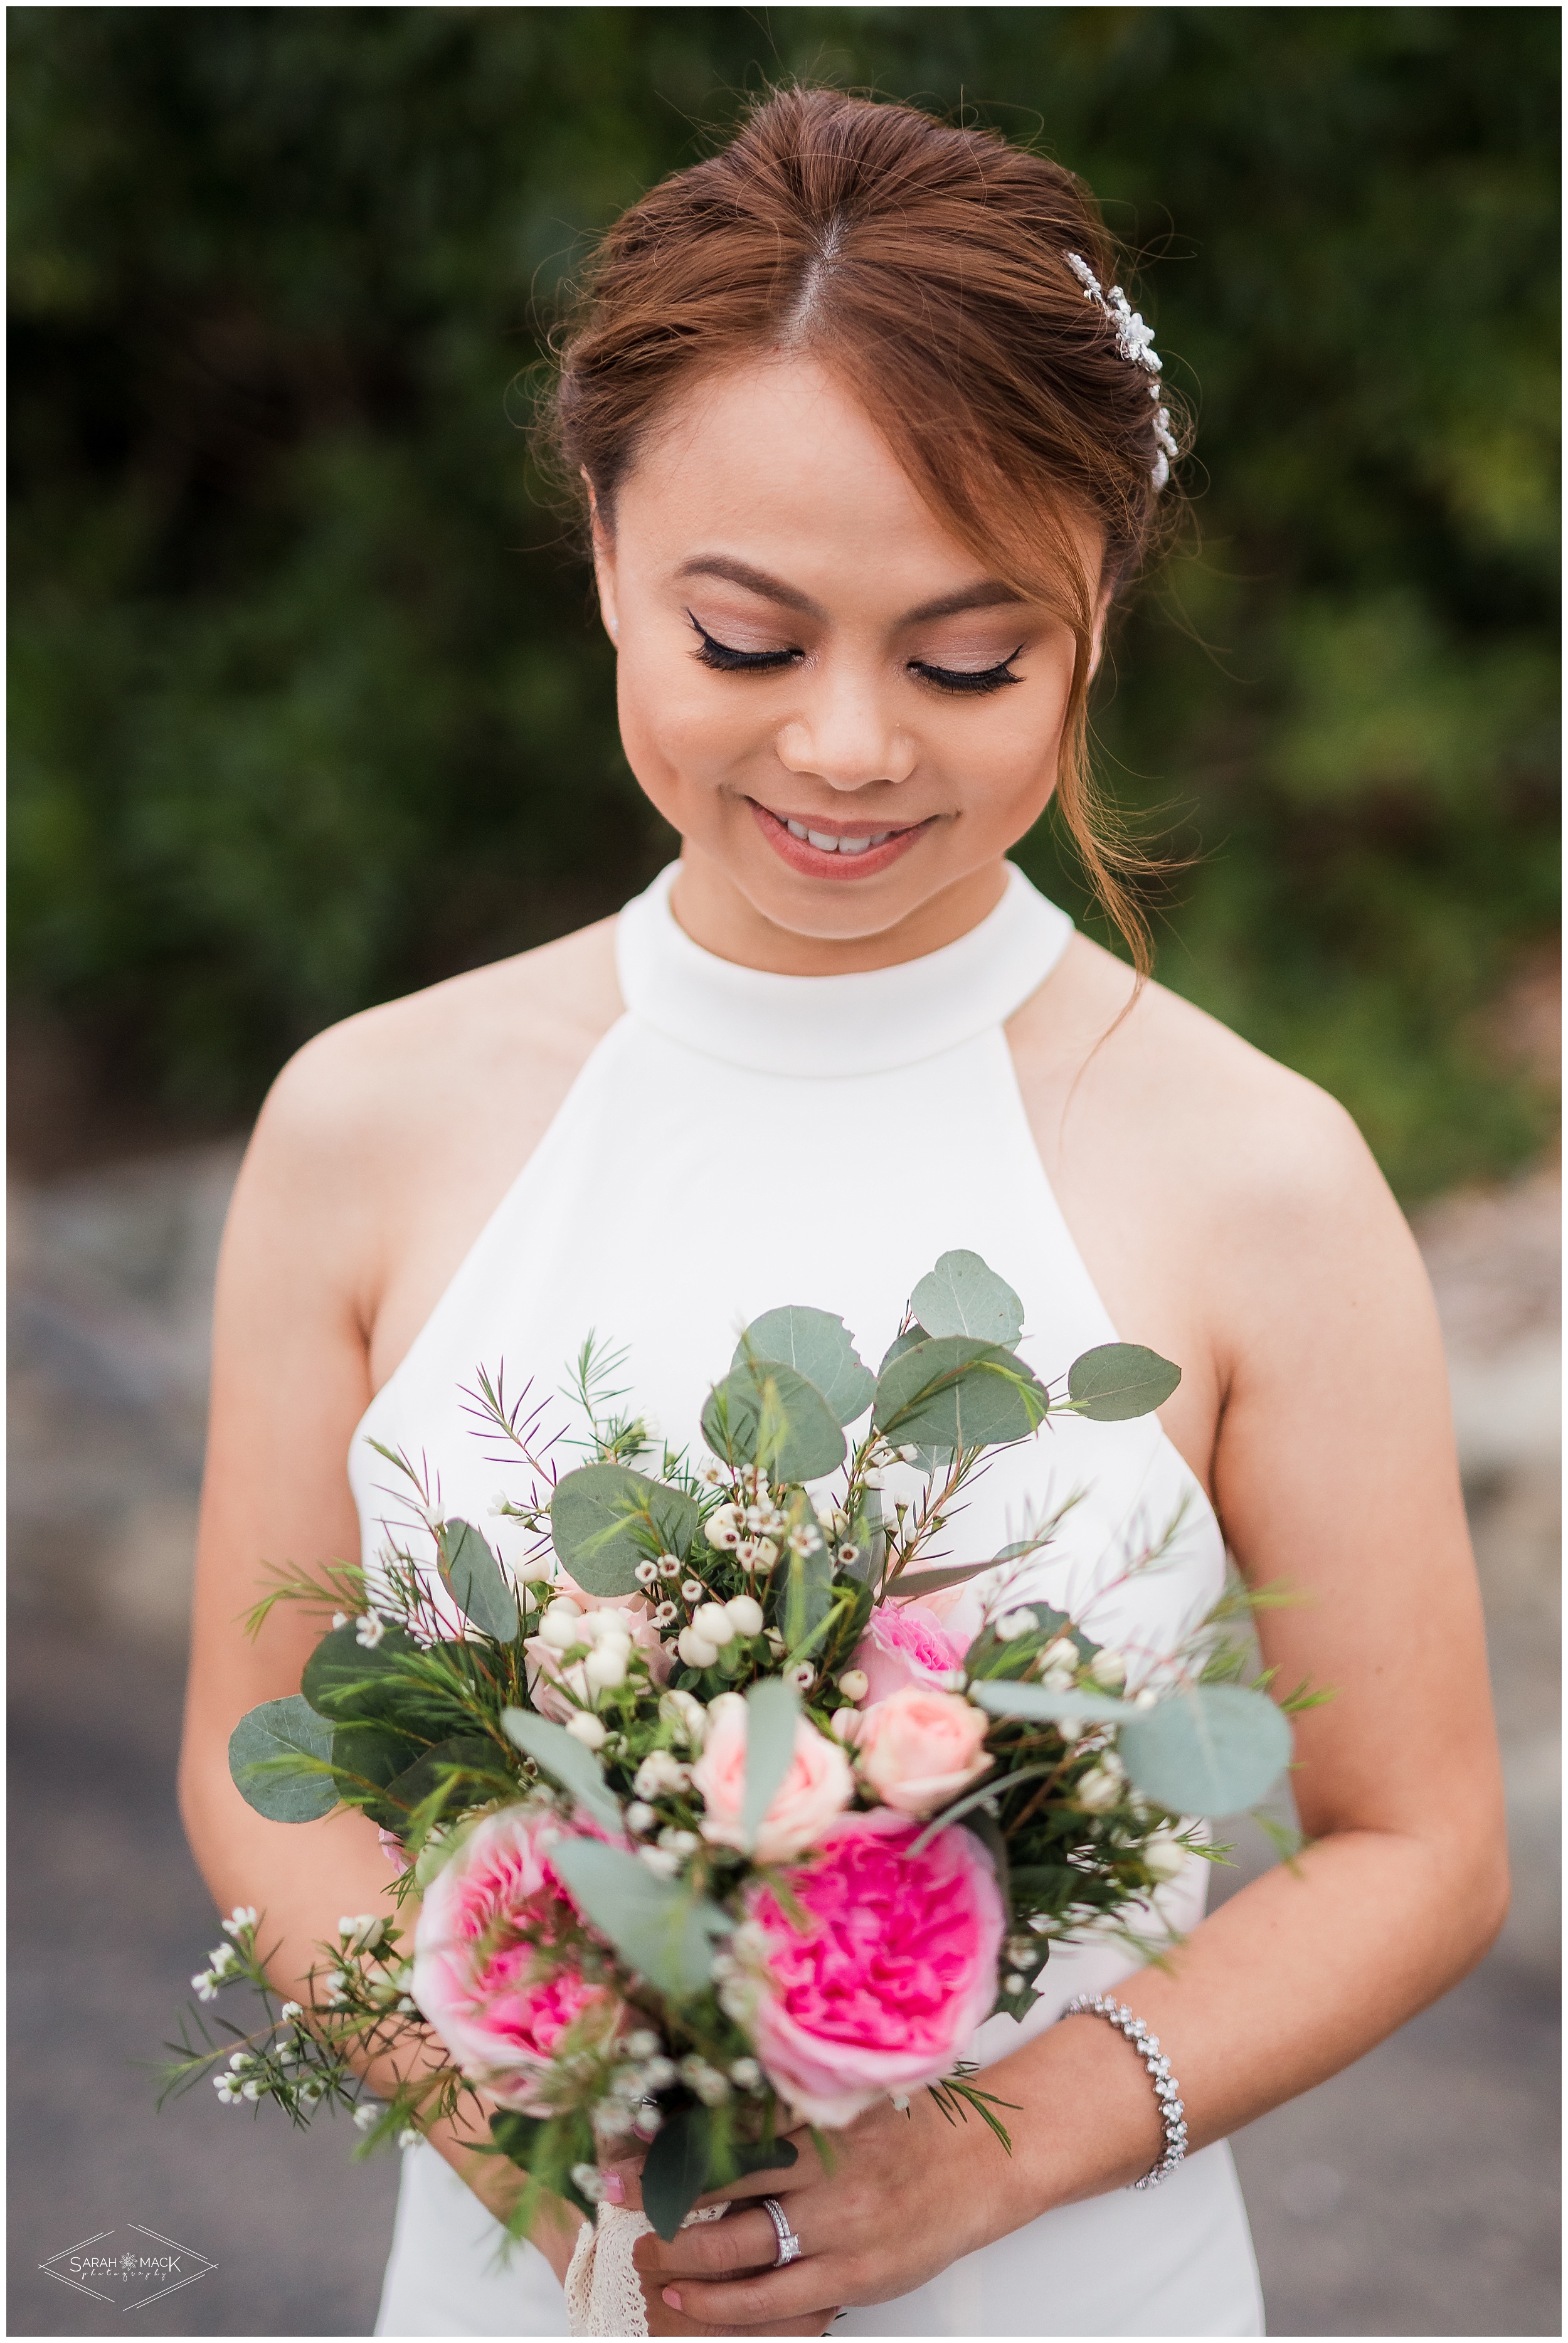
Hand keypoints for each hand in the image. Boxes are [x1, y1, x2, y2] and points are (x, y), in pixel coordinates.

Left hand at [609, 2087, 1018, 2333]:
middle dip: (659, 2198)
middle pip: (721, 2188)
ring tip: (646, 2255)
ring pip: (738, 2251)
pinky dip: (723, 2303)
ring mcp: (839, 2229)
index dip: (668, 2145)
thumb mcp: (848, 2097)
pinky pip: (774, 2301)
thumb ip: (789, 2103)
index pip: (726, 2130)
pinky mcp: (854, 2276)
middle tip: (615, 2198)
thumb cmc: (910, 2126)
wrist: (982, 2165)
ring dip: (681, 2257)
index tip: (620, 2150)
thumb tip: (714, 2099)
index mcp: (819, 2118)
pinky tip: (687, 2298)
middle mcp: (824, 2172)